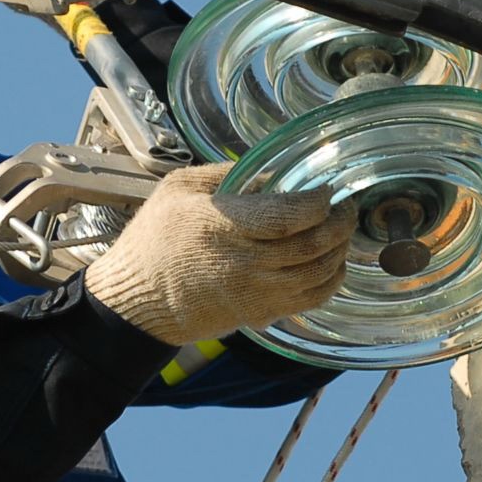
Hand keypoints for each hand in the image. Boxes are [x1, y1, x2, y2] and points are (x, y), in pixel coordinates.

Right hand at [82, 166, 352, 347]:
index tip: (326, 189)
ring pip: (320, 274)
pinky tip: (330, 264)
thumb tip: (270, 168)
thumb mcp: (177, 189)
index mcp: (223, 227)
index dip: (319, 201)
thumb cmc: (153, 240)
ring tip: (340, 232)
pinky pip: (311, 300)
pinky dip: (331, 281)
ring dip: (340, 251)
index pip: (290, 216)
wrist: (136, 303)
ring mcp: (256, 293)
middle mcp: (245, 264)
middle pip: (314, 245)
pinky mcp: (260, 314)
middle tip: (345, 206)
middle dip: (340, 223)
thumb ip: (225, 174)